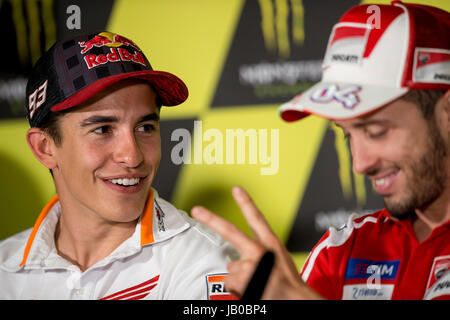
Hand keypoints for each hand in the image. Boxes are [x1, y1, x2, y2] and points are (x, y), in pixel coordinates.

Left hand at [191, 186, 322, 299]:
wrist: (296, 300)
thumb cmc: (288, 283)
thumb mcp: (278, 261)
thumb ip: (257, 255)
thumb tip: (233, 262)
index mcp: (272, 243)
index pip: (257, 218)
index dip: (246, 202)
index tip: (236, 189)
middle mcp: (260, 251)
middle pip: (231, 231)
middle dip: (211, 219)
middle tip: (197, 210)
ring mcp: (251, 265)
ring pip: (231, 268)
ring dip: (240, 278)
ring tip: (257, 283)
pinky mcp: (244, 279)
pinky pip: (230, 283)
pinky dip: (238, 289)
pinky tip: (253, 290)